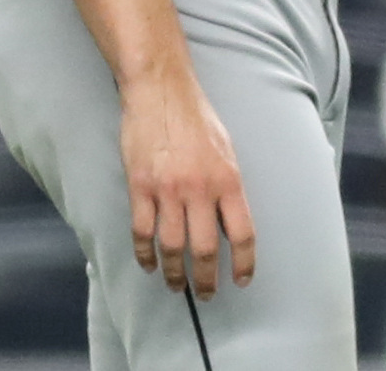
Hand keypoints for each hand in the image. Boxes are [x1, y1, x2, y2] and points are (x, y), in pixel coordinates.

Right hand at [119, 72, 255, 298]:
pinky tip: (148, 264)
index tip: (241, 281)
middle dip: (206, 279)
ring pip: (172, 246)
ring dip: (174, 273)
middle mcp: (200, 189)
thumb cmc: (195, 117)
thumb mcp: (226, 150)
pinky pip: (143, 230)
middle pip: (205, 250)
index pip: (242, 234)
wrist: (160, 90)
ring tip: (175, 286)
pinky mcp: (140, 186)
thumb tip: (227, 221)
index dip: (244, 264)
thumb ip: (228, 186)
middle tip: (205, 294)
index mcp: (228, 180)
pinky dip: (145, 253)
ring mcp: (168, 189)